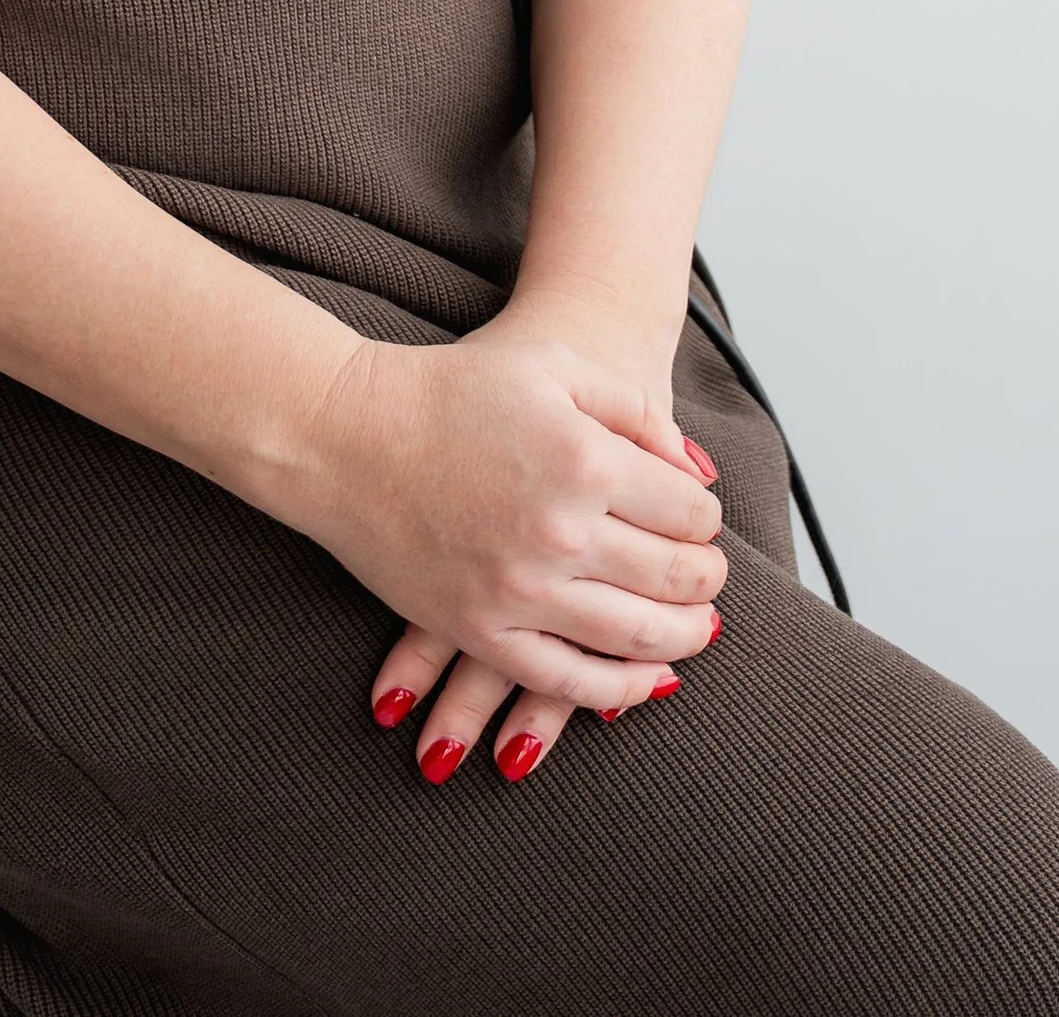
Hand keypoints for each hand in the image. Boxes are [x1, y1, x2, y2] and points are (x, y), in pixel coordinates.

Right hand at [298, 295, 727, 784]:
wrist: (347, 432)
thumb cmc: (452, 388)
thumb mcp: (553, 368)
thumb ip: (634, 411)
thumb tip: (695, 471)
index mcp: (584, 461)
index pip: (688, 512)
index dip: (705, 517)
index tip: (700, 517)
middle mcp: (560, 533)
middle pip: (673, 578)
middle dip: (706, 581)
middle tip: (711, 577)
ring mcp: (519, 591)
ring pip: (634, 638)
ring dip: (681, 639)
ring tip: (699, 632)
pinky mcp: (479, 629)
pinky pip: (566, 680)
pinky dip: (616, 691)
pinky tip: (645, 684)